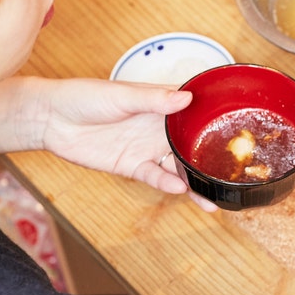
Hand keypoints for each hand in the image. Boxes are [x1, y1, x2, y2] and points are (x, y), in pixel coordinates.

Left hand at [35, 79, 217, 211]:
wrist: (51, 119)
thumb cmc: (85, 97)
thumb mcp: (121, 95)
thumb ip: (154, 100)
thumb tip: (186, 99)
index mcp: (165, 105)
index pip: (198, 113)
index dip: (219, 120)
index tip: (244, 129)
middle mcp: (162, 128)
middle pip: (194, 146)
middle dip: (213, 161)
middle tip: (234, 176)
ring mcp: (149, 149)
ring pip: (179, 168)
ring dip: (196, 182)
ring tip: (214, 198)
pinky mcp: (133, 166)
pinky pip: (155, 177)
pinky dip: (167, 184)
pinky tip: (179, 189)